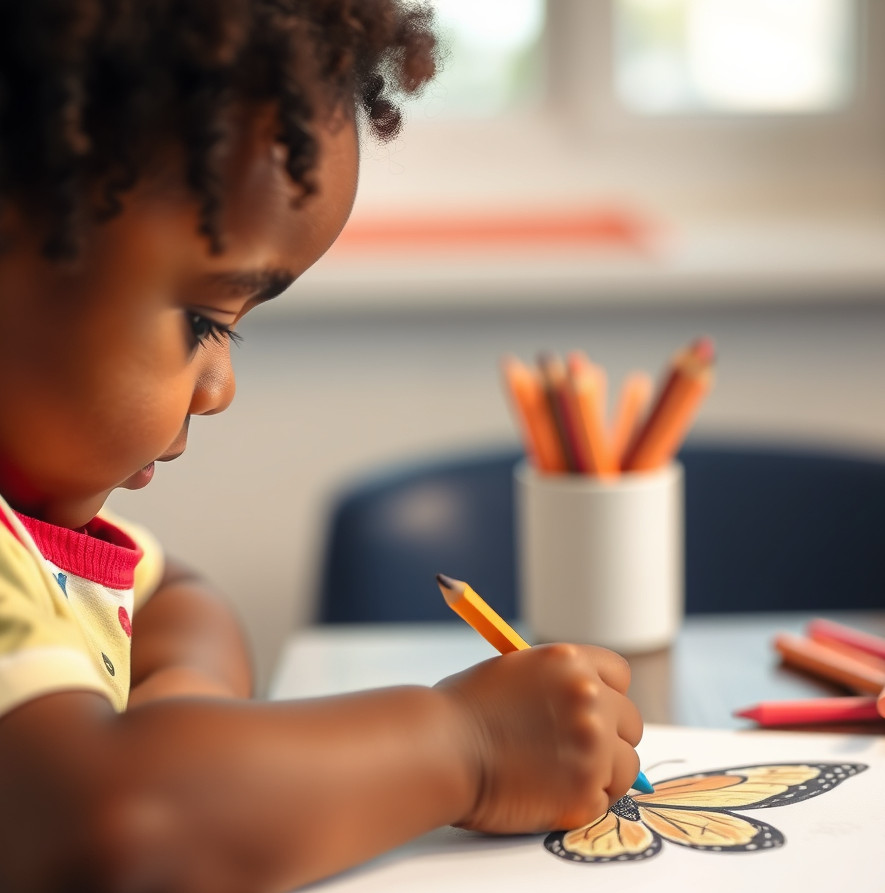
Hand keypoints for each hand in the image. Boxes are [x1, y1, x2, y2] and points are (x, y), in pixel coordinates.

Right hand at [436, 643, 641, 833]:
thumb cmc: (461, 712)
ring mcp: (592, 745)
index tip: (593, 713)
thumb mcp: (512, 671)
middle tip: (575, 752)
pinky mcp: (586, 791)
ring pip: (626, 765)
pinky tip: (550, 795)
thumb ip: (553, 684)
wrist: (440, 750)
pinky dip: (583, 803)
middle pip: (630, 721)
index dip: (607, 696)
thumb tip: (580, 705)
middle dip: (608, 737)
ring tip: (561, 777)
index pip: (619, 676)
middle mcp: (589, 697)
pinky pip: (605, 800)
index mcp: (569, 661)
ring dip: (602, 773)